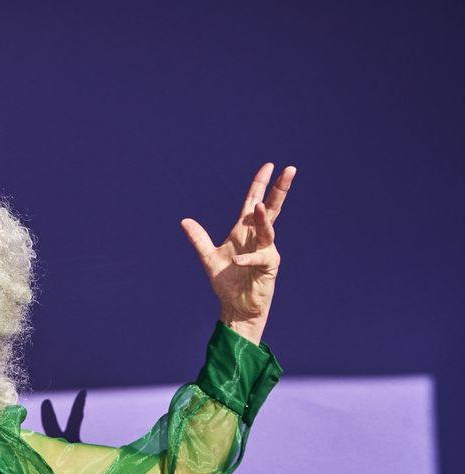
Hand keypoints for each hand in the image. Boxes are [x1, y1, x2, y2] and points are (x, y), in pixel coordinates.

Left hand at [180, 163, 295, 344]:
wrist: (236, 307)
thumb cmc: (227, 282)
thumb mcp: (208, 258)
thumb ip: (199, 239)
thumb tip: (184, 221)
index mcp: (243, 231)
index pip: (252, 201)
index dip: (260, 184)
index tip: (269, 165)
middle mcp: (257, 237)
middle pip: (270, 208)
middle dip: (279, 190)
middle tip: (290, 169)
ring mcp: (266, 250)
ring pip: (267, 229)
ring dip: (262, 219)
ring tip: (257, 207)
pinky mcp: (269, 266)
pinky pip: (259, 258)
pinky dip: (248, 258)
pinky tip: (238, 261)